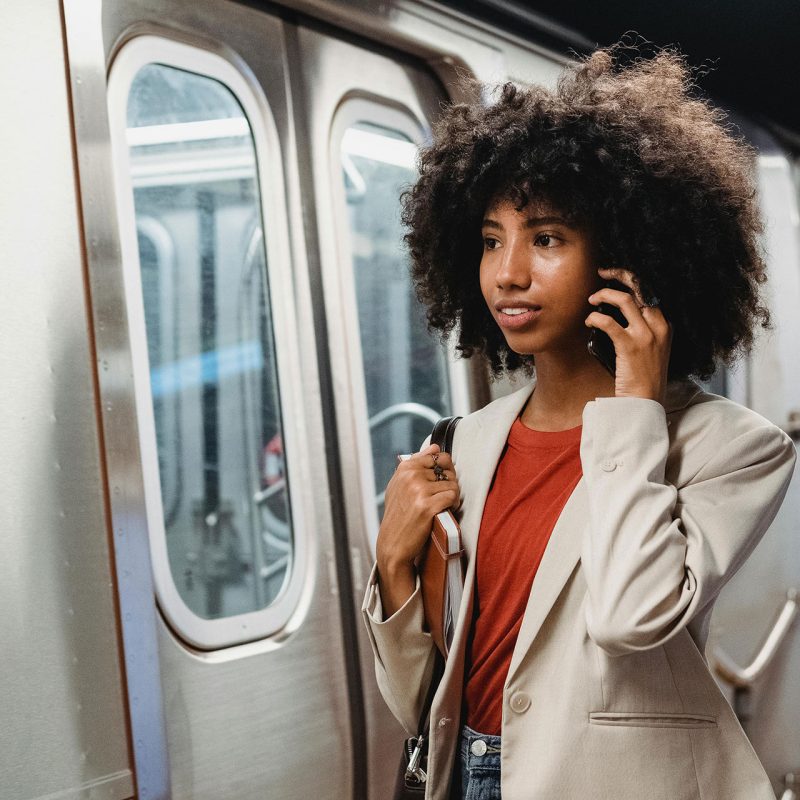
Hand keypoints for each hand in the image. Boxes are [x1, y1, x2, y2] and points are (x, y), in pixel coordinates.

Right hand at [376, 443, 459, 570]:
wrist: (393, 543)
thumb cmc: (398, 515)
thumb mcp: (400, 485)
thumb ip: (417, 463)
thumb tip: (434, 446)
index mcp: (405, 467)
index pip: (438, 456)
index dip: (444, 471)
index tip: (439, 483)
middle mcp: (411, 475)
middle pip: (448, 471)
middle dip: (449, 484)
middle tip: (440, 498)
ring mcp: (419, 490)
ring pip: (452, 485)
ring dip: (451, 497)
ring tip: (440, 506)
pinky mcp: (427, 506)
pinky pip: (453, 496)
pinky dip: (453, 505)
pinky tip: (444, 511)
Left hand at [584, 267, 672, 404]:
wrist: (645, 402)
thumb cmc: (642, 377)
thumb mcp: (650, 349)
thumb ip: (639, 330)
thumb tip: (614, 312)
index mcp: (665, 325)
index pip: (650, 291)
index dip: (631, 279)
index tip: (614, 275)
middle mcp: (659, 326)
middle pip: (640, 287)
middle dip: (619, 275)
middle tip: (601, 273)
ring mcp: (646, 335)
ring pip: (624, 300)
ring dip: (603, 294)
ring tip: (591, 300)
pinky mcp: (630, 346)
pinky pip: (609, 322)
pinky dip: (595, 317)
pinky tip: (589, 320)